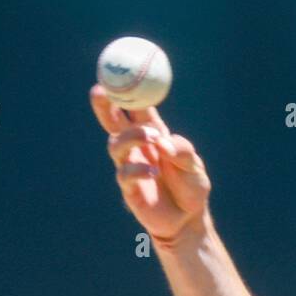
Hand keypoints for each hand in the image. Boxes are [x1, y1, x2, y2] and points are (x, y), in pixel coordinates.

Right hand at [89, 84, 210, 247]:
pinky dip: (137, 169)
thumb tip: (163, 142)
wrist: (189, 221)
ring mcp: (130, 167)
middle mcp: (137, 148)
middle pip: (113, 122)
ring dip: (132, 136)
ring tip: (154, 139)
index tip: (119, 75)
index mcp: (153, 134)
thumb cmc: (192, 189)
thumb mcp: (195, 167)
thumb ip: (183, 151)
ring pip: (115, 144)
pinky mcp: (129, 189)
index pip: (135, 108)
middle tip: (101, 90)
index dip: (126, 92)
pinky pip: (124, 174)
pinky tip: (153, 172)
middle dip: (104, 105)